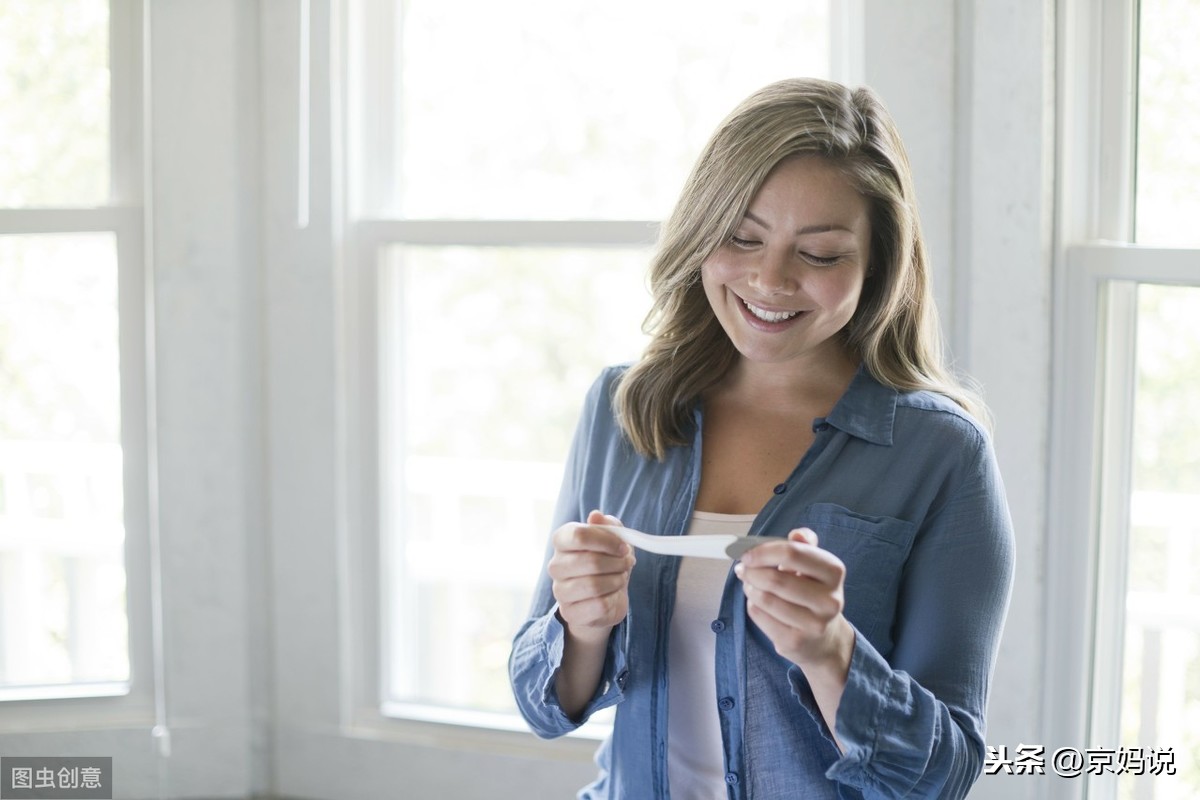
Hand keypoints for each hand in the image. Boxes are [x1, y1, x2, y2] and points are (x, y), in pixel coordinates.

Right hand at [548, 510, 635, 643]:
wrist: (604, 597)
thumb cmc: (607, 563)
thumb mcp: (613, 540)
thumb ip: (607, 525)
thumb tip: (596, 516)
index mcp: (562, 541)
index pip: (579, 535)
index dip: (607, 541)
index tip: (623, 547)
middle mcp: (555, 565)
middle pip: (590, 561)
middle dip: (617, 563)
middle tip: (627, 563)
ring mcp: (560, 591)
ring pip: (594, 585)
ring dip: (617, 580)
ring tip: (620, 578)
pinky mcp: (569, 612)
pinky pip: (598, 605)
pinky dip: (613, 599)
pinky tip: (612, 595)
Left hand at [734, 528, 853, 669]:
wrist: (823, 638)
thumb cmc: (812, 591)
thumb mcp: (814, 565)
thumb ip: (804, 544)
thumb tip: (797, 534)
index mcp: (834, 571)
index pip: (792, 553)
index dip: (763, 551)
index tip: (748, 554)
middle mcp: (829, 599)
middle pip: (775, 579)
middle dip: (752, 571)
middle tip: (743, 569)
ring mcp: (814, 624)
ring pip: (764, 599)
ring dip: (749, 588)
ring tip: (750, 584)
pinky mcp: (795, 642)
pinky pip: (759, 616)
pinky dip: (752, 605)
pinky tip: (757, 602)